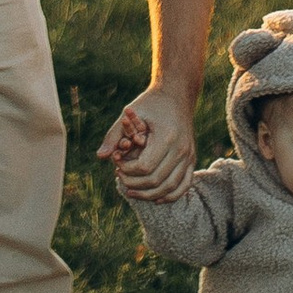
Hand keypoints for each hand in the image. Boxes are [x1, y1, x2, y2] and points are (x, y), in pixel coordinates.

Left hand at [101, 85, 194, 200]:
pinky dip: (170, 195)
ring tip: (132, 190)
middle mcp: (181, 149)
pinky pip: (184, 185)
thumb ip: (114, 135)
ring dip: (149, 194)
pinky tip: (155, 198)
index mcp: (166, 137)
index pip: (145, 167)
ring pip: (170, 187)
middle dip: (135, 184)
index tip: (117, 164)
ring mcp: (189, 155)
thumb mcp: (130, 113)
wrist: (176, 94)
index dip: (127, 171)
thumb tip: (100, 157)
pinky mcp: (192, 159)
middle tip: (120, 178)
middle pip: (156, 180)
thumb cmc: (150, 103)